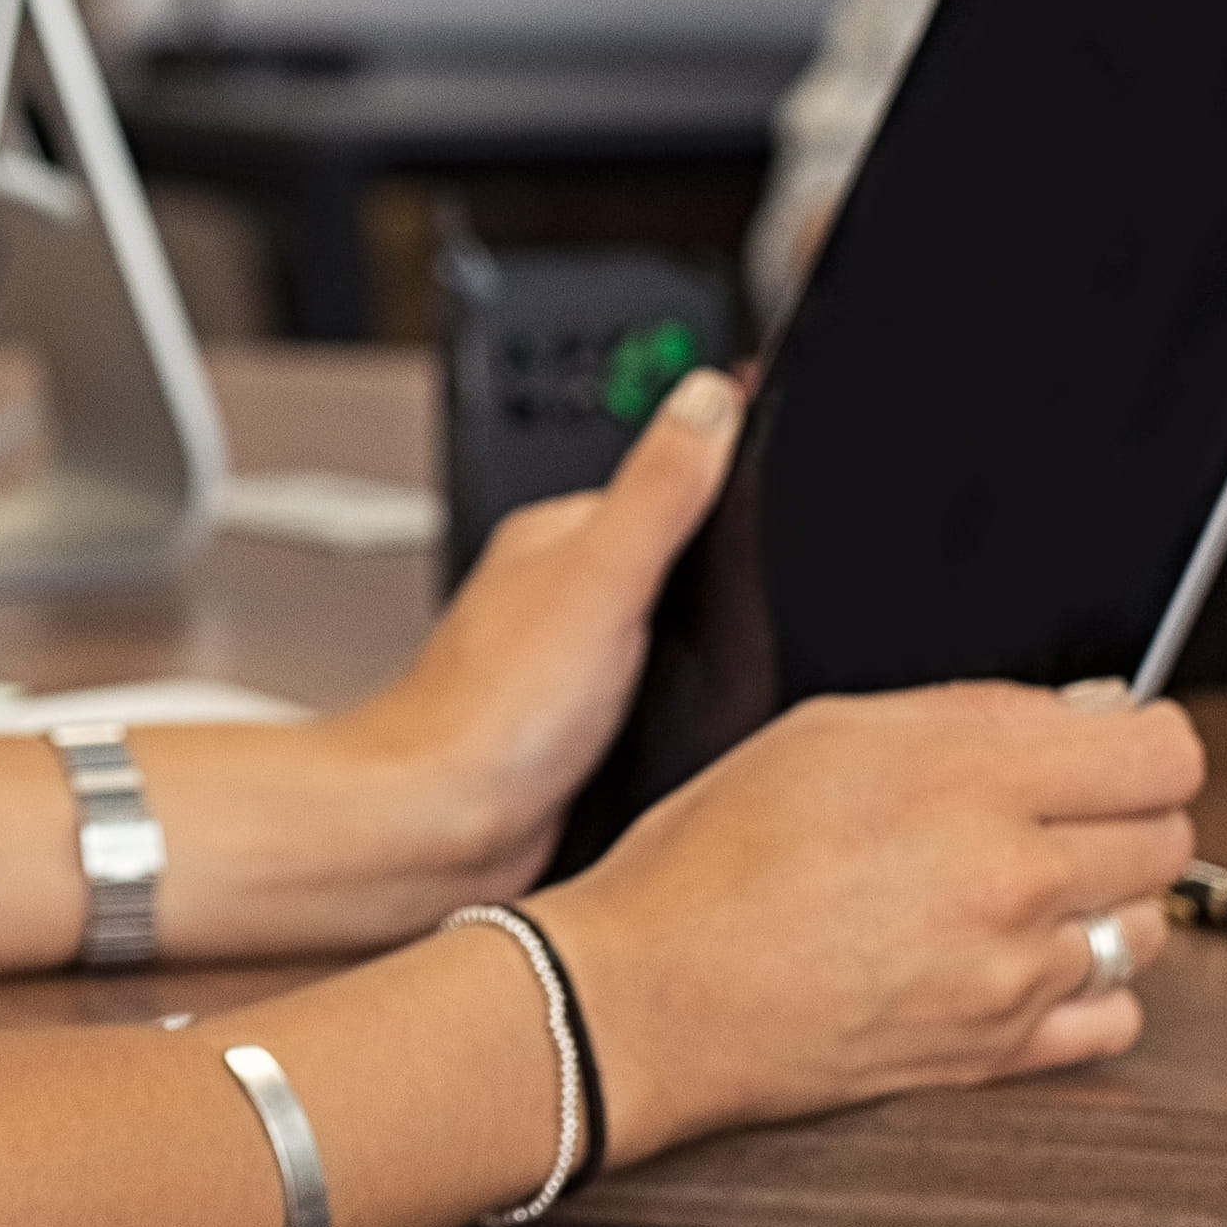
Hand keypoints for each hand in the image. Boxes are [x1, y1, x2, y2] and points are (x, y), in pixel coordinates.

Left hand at [311, 361, 752, 908]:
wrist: (442, 830)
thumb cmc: (491, 711)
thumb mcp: (603, 576)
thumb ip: (660, 487)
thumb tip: (708, 396)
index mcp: (560, 539)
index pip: (663, 483)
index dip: (726, 485)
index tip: (785, 474)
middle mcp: (557, 597)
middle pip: (667, 564)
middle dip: (721, 577)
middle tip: (783, 579)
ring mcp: (565, 667)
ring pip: (660, 639)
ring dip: (700, 649)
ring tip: (753, 652)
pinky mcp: (578, 734)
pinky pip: (650, 703)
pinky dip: (681, 707)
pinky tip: (707, 725)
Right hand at [542, 674, 1205, 1162]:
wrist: (652, 999)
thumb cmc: (711, 862)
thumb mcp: (827, 730)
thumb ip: (973, 711)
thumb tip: (1082, 711)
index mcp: (968, 783)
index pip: (1164, 753)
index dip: (1144, 740)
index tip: (1110, 746)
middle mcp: (1008, 881)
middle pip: (1171, 838)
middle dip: (1123, 815)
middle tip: (1050, 813)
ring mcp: (1013, 978)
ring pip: (1149, 928)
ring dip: (1103, 903)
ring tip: (1019, 890)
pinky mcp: (1000, 1057)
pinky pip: (1118, 1018)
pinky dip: (1087, 989)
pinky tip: (1021, 962)